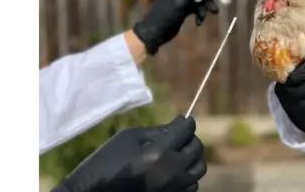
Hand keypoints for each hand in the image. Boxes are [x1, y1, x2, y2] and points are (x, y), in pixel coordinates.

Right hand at [52, 116, 206, 191]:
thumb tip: (180, 123)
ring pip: (198, 169)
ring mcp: (173, 189)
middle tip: (181, 136)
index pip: (185, 132)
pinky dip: (188, 176)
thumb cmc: (106, 162)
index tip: (184, 120)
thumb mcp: (128, 138)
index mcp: (158, 154)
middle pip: (196, 149)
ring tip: (179, 154)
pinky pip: (191, 186)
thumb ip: (157, 130)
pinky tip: (175, 171)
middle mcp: (171, 172)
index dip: (186, 123)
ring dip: (192, 158)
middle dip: (190, 139)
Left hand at [133, 0, 218, 54]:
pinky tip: (198, 22)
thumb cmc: (167, 13)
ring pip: (197, 0)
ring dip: (203, 8)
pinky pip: (194, 8)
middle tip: (214, 10)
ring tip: (204, 18)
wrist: (156, 32)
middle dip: (205, 0)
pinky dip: (198, 14)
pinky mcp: (182, 9)